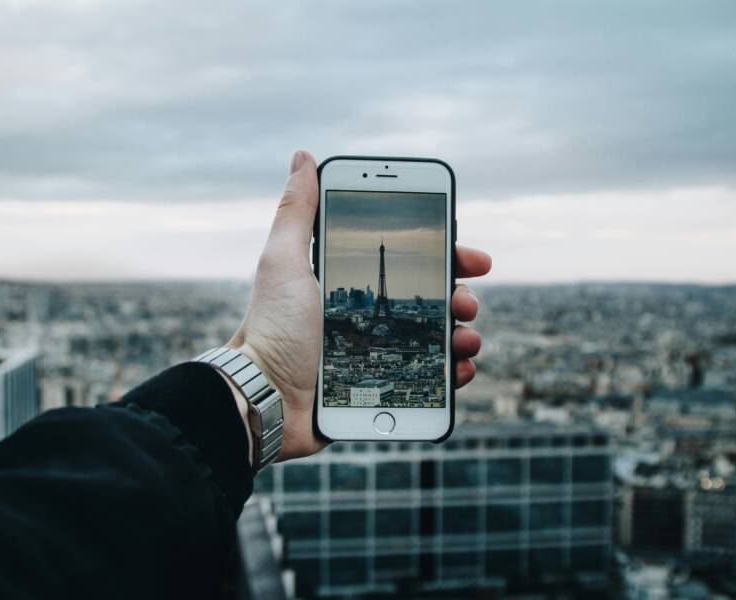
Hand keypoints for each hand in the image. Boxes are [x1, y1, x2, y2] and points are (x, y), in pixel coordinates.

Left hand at [230, 150, 490, 461]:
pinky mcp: (382, 388)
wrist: (263, 399)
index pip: (408, 261)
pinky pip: (430, 378)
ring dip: (463, 334)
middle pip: (430, 299)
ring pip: (438, 338)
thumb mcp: (283, 263)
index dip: (444, 256)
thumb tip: (303, 157)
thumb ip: (296, 213)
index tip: (471, 258)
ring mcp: (378, 352)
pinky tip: (460, 369)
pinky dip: (453, 372)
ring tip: (467, 339)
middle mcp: (368, 315)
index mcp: (350, 282)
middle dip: (460, 295)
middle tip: (467, 303)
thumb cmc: (271, 330)